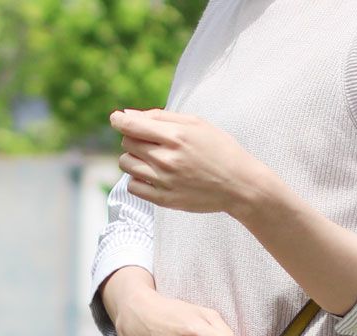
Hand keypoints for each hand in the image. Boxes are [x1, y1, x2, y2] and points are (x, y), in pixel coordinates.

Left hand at [108, 108, 261, 214]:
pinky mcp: (165, 199)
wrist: (240, 185)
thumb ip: (162, 117)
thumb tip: (129, 115)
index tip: (117, 119)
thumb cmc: (220, 150)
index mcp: (175, 136)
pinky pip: (133, 186)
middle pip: (127, 143)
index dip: (119, 120)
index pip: (131, 125)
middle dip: (133, 138)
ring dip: (133, 158)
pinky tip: (151, 176)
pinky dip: (137, 179)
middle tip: (150, 142)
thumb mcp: (197, 123)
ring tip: (151, 159)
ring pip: (126, 164)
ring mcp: (164, 181)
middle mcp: (167, 159)